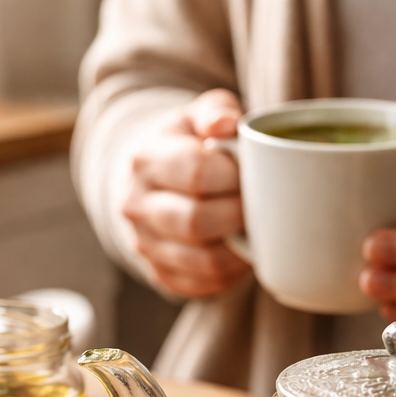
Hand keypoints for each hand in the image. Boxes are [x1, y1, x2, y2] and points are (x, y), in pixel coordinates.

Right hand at [122, 89, 249, 296]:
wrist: (151, 179)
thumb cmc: (187, 143)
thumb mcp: (198, 115)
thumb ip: (216, 111)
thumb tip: (226, 125)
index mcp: (146, 159)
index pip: (196, 172)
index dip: (235, 176)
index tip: (251, 173)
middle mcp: (136, 205)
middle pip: (197, 221)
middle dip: (240, 215)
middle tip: (259, 204)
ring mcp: (144, 243)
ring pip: (202, 261)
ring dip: (239, 249)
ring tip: (255, 229)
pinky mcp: (158, 273)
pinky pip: (202, 285)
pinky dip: (231, 274)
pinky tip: (241, 252)